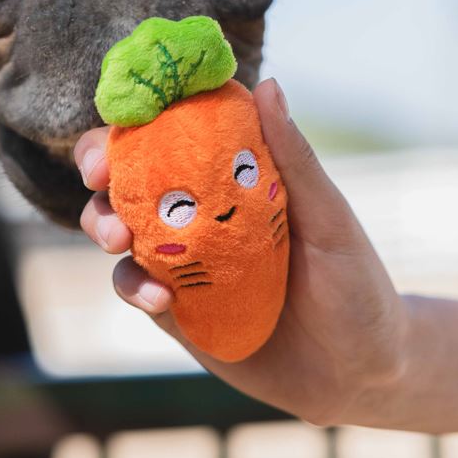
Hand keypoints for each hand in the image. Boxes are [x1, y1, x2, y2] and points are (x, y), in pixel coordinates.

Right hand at [73, 79, 408, 425]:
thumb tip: (266, 84)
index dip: (142, 115)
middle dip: (101, 166)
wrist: (357, 373)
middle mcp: (201, 210)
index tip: (124, 117)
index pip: (178, 129)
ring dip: (103, 223)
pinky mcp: (175, 307)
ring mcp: (184, 259)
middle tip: (99, 176)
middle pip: (131, 173)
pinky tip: (160, 299)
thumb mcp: (329, 221)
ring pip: (119, 226)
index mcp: (235, 175)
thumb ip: (294, 159)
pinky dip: (134, 286)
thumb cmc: (356, 285)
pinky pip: (135, 286)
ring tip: (119, 239)